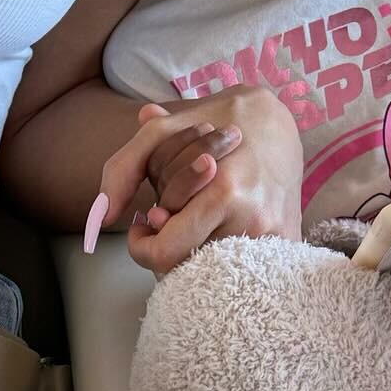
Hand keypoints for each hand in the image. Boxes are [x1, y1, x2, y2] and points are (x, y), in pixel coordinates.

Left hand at [94, 85, 303, 277]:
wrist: (276, 119)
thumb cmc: (213, 123)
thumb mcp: (161, 132)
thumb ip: (124, 168)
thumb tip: (102, 216)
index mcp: (222, 192)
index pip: (166, 252)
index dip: (143, 246)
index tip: (144, 223)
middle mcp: (252, 219)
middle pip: (188, 267)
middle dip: (167, 247)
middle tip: (166, 221)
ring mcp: (274, 235)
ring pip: (212, 271)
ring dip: (194, 249)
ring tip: (194, 216)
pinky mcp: (288, 241)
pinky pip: (242, 267)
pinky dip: (222, 254)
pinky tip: (215, 226)